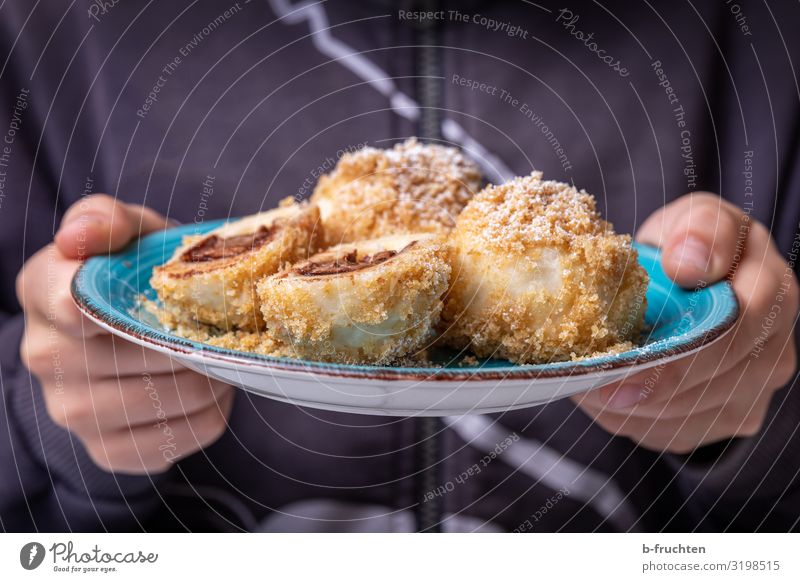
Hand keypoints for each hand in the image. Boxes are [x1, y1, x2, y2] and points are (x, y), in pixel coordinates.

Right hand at [18, 194, 233, 473]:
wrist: (133, 328)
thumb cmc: (134, 271)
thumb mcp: (128, 231)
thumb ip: (106, 219)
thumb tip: (79, 239)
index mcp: (43, 291)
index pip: (75, 306)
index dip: (130, 306)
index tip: (165, 299)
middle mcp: (45, 356)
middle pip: (139, 356)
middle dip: (192, 339)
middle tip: (218, 326)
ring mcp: (73, 411)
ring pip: (169, 399)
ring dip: (210, 375)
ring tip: (214, 353)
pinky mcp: (111, 450)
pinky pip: (185, 435)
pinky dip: (212, 410)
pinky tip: (206, 387)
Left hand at [573, 193, 797, 453]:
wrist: (688, 284)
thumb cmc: (689, 249)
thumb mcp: (694, 220)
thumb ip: (699, 230)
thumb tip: (688, 264)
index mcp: (773, 292)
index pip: (739, 329)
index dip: (685, 351)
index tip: (632, 359)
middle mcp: (773, 349)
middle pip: (715, 384)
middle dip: (651, 388)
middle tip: (596, 388)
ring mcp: (753, 391)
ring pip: (691, 416)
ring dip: (636, 407)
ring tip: (591, 386)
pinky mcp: (726, 418)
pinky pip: (676, 431)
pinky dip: (635, 419)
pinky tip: (608, 398)